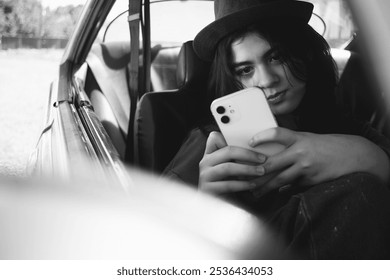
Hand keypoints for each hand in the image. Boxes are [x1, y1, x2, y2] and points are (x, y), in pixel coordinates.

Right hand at [198, 131, 271, 193]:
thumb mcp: (230, 168)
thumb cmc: (226, 183)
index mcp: (209, 154)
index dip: (230, 136)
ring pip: (228, 167)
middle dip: (248, 154)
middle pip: (227, 151)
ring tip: (261, 172)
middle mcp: (205, 162)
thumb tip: (257, 148)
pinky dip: (242, 184)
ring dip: (247, 169)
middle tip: (263, 159)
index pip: (215, 138)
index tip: (250, 141)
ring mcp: (205, 176)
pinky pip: (227, 185)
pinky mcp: (208, 189)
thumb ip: (235, 157)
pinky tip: (253, 185)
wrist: (216, 206)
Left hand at [249, 127, 389, 195]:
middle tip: (243, 178)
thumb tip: (272, 156)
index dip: (262, 137)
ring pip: (280, 180)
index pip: (277, 133)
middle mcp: (301, 152)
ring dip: (265, 187)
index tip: (250, 142)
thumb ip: (291, 145)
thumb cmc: (327, 146)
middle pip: (272, 163)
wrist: (354, 156)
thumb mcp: (309, 139)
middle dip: (256, 173)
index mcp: (300, 138)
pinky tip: (276, 193)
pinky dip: (285, 189)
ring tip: (254, 192)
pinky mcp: (312, 181)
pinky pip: (293, 187)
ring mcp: (306, 168)